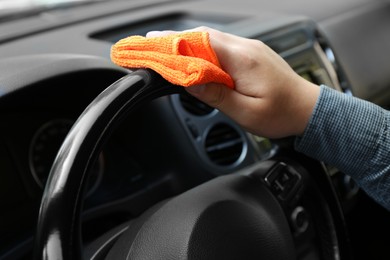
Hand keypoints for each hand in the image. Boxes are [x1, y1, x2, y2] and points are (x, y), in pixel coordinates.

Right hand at [147, 27, 319, 137]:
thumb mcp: (246, 111)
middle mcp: (245, 47)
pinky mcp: (249, 56)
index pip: (201, 43)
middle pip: (202, 37)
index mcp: (244, 59)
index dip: (173, 43)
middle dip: (174, 41)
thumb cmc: (282, 113)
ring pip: (210, 41)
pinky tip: (191, 57)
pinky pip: (220, 48)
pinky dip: (201, 51)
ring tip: (164, 51)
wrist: (308, 110)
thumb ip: (216, 94)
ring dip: (187, 45)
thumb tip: (189, 81)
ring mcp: (248, 49)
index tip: (151, 46)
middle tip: (149, 46)